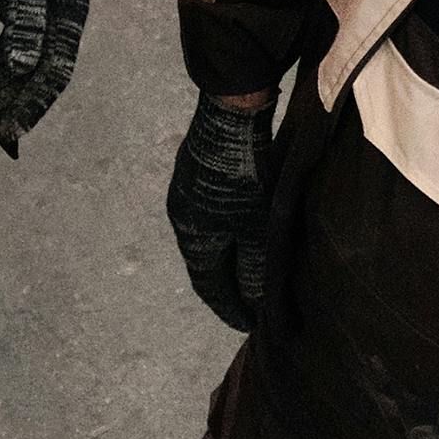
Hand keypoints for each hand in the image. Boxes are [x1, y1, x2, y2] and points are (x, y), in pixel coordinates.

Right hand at [166, 93, 274, 332]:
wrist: (229, 114)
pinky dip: (223, 236)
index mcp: (194, 237)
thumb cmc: (246, 174)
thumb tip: (256, 302)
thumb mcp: (256, 227)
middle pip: (205, 265)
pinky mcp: (193, 175)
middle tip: (248, 306)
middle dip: (226, 288)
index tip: (247, 325)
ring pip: (206, 240)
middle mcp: (182, 219)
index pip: (210, 285)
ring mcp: (185, 195)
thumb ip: (254, 266)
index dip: (230, 308)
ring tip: (245, 274)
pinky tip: (237, 233)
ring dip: (225, 260)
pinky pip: (207, 218)